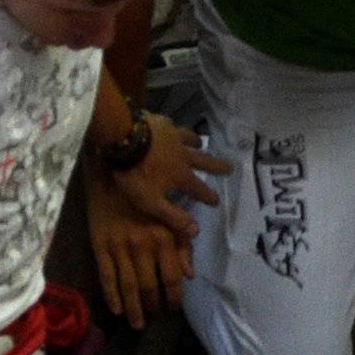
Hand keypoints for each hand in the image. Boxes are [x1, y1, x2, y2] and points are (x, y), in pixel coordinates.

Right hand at [87, 172, 195, 328]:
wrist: (112, 177)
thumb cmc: (147, 196)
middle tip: (156, 316)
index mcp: (163, 237)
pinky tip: (117, 310)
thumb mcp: (170, 218)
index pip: (171, 277)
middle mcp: (142, 245)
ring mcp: (119, 248)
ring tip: (139, 323)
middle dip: (154, 305)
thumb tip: (190, 275)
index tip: (174, 308)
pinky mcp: (99, 247)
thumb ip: (183, 245)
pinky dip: (111, 296)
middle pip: (149, 286)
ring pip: (128, 286)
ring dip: (134, 308)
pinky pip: (106, 276)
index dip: (174, 296)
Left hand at [106, 113, 232, 240]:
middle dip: (218, 166)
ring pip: (190, 139)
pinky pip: (171, 126)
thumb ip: (174, 216)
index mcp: (181, 176)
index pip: (200, 189)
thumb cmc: (135, 173)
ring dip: (197, 143)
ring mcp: (173, 137)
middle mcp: (183, 156)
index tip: (217, 202)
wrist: (123, 138)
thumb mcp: (152, 201)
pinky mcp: (161, 123)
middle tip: (230, 168)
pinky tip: (170, 127)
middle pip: (205, 161)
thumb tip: (197, 232)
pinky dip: (173, 129)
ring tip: (200, 143)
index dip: (209, 196)